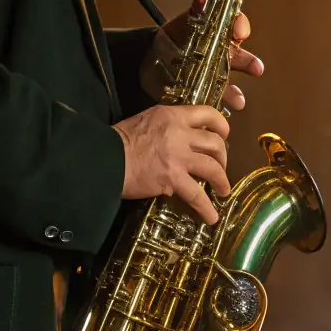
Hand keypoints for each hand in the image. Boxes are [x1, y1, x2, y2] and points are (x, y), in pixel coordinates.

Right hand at [114, 103, 230, 224]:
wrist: (105, 158)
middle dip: (223, 157)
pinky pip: (197, 194)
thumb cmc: (121, 140)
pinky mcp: (173, 178)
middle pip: (215, 143)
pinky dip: (206, 208)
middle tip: (220, 166)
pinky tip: (211, 217)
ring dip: (222, 180)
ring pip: (213, 167)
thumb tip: (182, 144)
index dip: (222, 125)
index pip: (208, 113)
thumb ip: (168, 127)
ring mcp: (179, 156)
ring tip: (224, 190)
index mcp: (173, 115)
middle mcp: (180, 133)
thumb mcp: (147, 120)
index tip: (225, 135)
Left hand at [161, 0, 264, 111]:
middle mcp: (220, 53)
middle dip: (249, 63)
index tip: (241, 33)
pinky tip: (223, 110)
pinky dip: (221, 105)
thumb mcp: (184, 23)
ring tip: (238, 101)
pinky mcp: (204, 91)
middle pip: (239, 57)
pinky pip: (216, 99)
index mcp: (218, 33)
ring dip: (236, 93)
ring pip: (229, 83)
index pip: (237, 26)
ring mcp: (213, 74)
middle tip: (256, 69)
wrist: (149, 62)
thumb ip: (196, 10)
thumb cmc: (171, 39)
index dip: (241, 27)